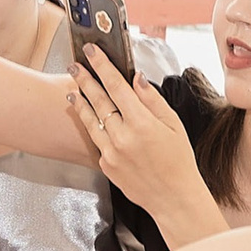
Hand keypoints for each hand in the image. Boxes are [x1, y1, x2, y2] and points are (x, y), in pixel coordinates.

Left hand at [70, 55, 217, 228]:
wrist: (173, 197)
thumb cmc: (178, 160)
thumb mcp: (174, 125)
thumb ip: (152, 100)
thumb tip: (137, 78)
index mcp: (142, 124)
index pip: (117, 87)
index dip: (102, 67)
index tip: (92, 52)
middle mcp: (123, 138)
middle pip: (98, 101)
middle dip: (85, 80)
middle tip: (74, 65)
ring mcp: (111, 153)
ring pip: (91, 121)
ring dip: (80, 102)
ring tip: (72, 89)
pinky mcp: (105, 165)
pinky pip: (97, 140)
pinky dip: (91, 125)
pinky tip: (87, 116)